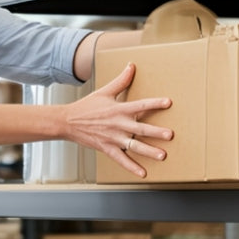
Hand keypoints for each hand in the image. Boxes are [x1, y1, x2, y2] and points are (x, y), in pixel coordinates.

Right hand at [62, 63, 172, 177]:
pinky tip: (143, 173)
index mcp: (119, 109)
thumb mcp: (104, 92)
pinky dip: (132, 167)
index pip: (140, 105)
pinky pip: (121, 160)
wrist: (68, 121)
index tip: (168, 103)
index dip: (155, 103)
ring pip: (134, 146)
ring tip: (162, 155)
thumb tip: (131, 66)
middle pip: (140, 129)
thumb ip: (121, 81)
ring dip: (149, 151)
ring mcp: (113, 138)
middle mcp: (118, 124)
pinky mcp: (107, 148)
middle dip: (156, 132)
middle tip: (170, 135)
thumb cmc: (86, 106)